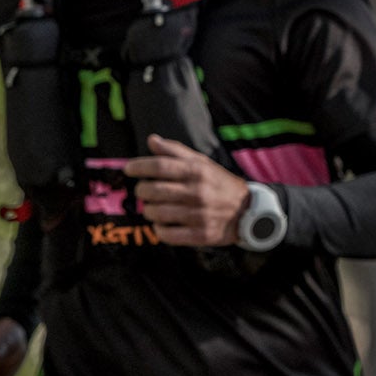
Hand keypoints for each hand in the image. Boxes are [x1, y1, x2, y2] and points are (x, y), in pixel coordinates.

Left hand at [124, 135, 249, 245]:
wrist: (247, 211)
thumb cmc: (219, 184)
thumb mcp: (202, 162)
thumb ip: (176, 151)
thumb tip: (152, 140)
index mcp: (198, 171)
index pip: (160, 166)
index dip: (139, 166)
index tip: (129, 169)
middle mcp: (198, 192)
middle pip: (153, 190)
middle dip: (141, 190)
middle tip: (143, 191)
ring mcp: (199, 215)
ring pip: (157, 213)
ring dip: (149, 210)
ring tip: (153, 207)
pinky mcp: (201, 234)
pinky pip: (167, 234)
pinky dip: (159, 229)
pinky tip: (162, 223)